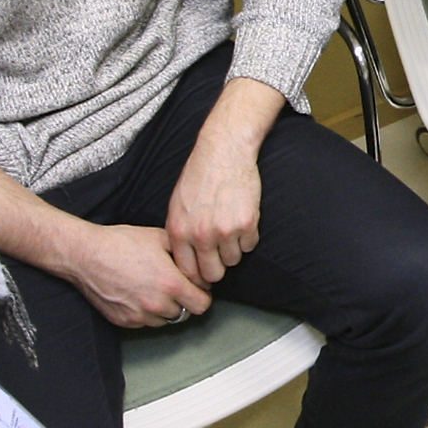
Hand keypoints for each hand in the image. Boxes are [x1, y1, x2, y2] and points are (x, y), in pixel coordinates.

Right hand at [0, 172, 205, 326]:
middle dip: (185, 301)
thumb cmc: (121, 243)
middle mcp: (157, 305)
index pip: (203, 304)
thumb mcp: (159, 237)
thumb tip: (198, 262)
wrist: (86, 255)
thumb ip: (184, 253)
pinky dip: (147, 312)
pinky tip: (139, 294)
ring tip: (155, 288)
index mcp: (171, 284)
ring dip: (166, 308)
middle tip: (177, 286)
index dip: (202, 293)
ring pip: (166, 320)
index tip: (196, 285)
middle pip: (186, 314)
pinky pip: (145, 323)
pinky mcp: (125, 322)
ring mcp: (140, 316)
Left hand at [164, 78, 281, 285]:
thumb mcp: (177, 206)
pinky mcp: (247, 223)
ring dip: (233, 249)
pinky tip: (241, 218)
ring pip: (233, 260)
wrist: (223, 152)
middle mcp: (200, 235)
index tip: (204, 272)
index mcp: (179, 231)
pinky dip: (248, 236)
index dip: (197, 275)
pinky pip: (250, 245)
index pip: (187, 272)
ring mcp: (225, 231)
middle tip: (220, 255)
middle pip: (212, 274)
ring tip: (229, 228)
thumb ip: (179, 235)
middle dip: (217, 267)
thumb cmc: (198, 177)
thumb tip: (187, 262)